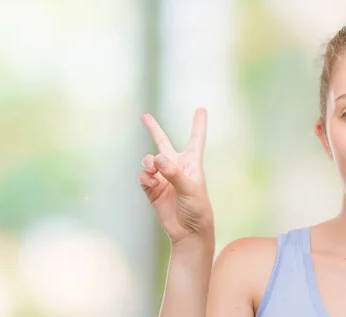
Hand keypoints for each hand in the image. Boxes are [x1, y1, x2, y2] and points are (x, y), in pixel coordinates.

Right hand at [138, 108, 213, 244]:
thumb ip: (174, 173)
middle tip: (144, 115)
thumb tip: (157, 159)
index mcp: (192, 163)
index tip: (201, 109)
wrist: (189, 233)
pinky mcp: (153, 190)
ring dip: (148, 162)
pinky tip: (151, 182)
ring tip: (153, 169)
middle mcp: (176, 167)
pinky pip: (143, 177)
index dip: (198, 124)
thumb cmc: (197, 209)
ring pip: (149, 160)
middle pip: (163, 143)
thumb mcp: (190, 189)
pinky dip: (145, 177)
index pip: (196, 139)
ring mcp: (163, 178)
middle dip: (153, 129)